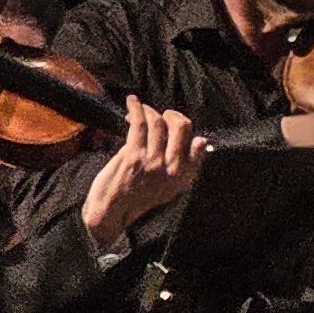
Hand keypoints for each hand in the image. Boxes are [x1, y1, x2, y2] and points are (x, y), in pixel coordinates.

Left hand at [81, 102, 210, 245]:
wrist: (113, 210)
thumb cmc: (137, 198)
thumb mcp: (171, 188)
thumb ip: (186, 166)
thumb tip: (200, 141)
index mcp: (183, 175)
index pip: (198, 143)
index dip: (187, 129)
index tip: (174, 124)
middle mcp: (172, 167)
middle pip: (181, 127)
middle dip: (171, 115)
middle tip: (159, 114)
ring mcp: (153, 160)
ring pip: (158, 122)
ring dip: (149, 110)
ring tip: (140, 109)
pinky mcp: (133, 155)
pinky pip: (139, 123)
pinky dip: (136, 108)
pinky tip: (132, 102)